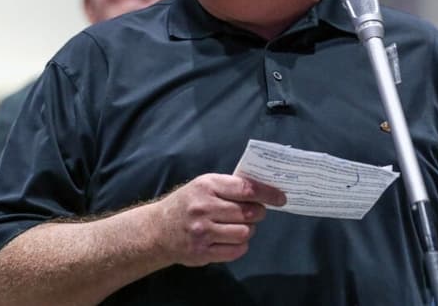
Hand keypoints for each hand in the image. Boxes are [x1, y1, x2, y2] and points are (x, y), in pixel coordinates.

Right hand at [153, 173, 285, 266]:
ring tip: (239, 226)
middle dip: (258, 213)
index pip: (245, 188)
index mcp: (206, 186)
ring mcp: (202, 232)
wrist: (157, 230)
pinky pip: (236, 250)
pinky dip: (240, 245)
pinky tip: (231, 239)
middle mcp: (204, 208)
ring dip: (248, 230)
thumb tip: (263, 190)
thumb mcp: (203, 185)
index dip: (267, 193)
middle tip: (255, 212)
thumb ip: (229, 186)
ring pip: (245, 232)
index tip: (281, 198)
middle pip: (249, 212)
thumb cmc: (186, 204)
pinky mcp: (202, 252)